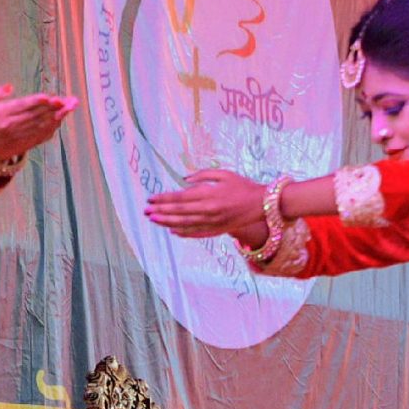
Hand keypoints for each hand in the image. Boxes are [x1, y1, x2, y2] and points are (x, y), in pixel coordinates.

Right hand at [0, 85, 79, 168]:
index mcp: (2, 113)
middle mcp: (11, 124)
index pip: (22, 106)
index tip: (49, 96)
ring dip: (55, 117)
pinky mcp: (22, 141)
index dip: (37, 101)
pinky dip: (50, 127)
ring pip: (40, 125)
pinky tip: (59, 120)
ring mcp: (17, 134)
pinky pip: (39, 134)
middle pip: (35, 115)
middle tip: (66, 100)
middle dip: (52, 108)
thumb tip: (11, 86)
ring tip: (68, 108)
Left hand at [144, 168, 266, 242]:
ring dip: (167, 222)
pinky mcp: (218, 230)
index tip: (150, 198)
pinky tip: (172, 231)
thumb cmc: (242, 186)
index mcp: (208, 194)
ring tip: (153, 220)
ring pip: (185, 224)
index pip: (180, 197)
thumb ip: (202, 175)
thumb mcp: (223, 174)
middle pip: (179, 212)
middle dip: (160, 211)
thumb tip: (183, 180)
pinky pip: (197, 233)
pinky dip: (184, 233)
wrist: (262, 203)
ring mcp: (213, 222)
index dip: (163, 198)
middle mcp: (208, 210)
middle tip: (146, 211)